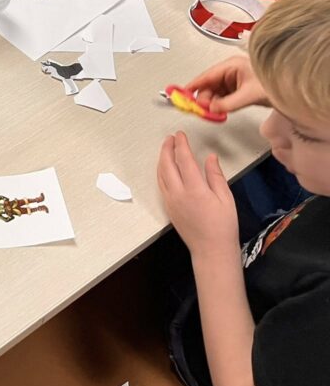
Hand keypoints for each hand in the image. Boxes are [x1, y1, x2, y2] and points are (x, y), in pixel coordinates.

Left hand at [157, 132, 238, 256]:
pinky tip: (166, 167)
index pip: (184, 160)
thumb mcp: (225, 198)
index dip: (181, 145)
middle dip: (167, 148)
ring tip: (167, 148)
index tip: (180, 134)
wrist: (211, 250)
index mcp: (195, 190)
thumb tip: (210, 157)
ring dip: (162, 159)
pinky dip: (161, 171)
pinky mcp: (168, 207)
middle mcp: (178, 194)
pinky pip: (161, 184)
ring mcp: (170, 201)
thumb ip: (215, 176)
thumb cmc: (223, 225)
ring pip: (160, 174)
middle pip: (167, 165)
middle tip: (170, 138)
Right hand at [184, 56, 267, 113]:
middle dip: (204, 99)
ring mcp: (234, 80)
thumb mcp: (248, 95)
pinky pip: (222, 98)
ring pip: (214, 93)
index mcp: (231, 65)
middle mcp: (230, 71)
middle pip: (208, 86)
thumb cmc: (274, 84)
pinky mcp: (238, 89)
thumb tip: (210, 109)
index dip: (192, 86)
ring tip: (214, 113)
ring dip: (212, 104)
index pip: (206, 76)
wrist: (292, 89)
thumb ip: (227, 103)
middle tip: (201, 111)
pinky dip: (219, 105)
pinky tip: (220, 111)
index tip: (180, 95)